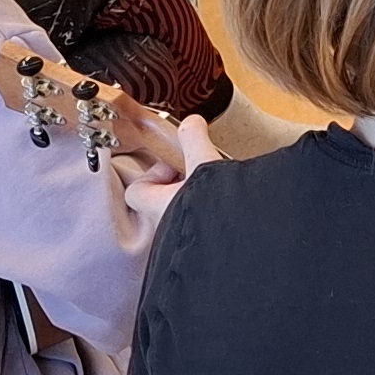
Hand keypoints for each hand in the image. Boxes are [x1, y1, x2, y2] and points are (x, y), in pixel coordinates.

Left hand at [112, 109, 222, 251]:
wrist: (238, 246)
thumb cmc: (213, 214)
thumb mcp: (204, 164)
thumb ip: (194, 140)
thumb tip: (191, 124)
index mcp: (158, 205)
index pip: (136, 190)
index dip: (152, 174)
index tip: (174, 164)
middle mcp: (166, 227)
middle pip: (162, 200)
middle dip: (181, 185)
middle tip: (200, 175)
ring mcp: (182, 241)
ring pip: (181, 215)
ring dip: (196, 201)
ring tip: (218, 191)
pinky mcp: (201, 250)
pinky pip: (200, 229)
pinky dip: (210, 217)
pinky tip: (228, 208)